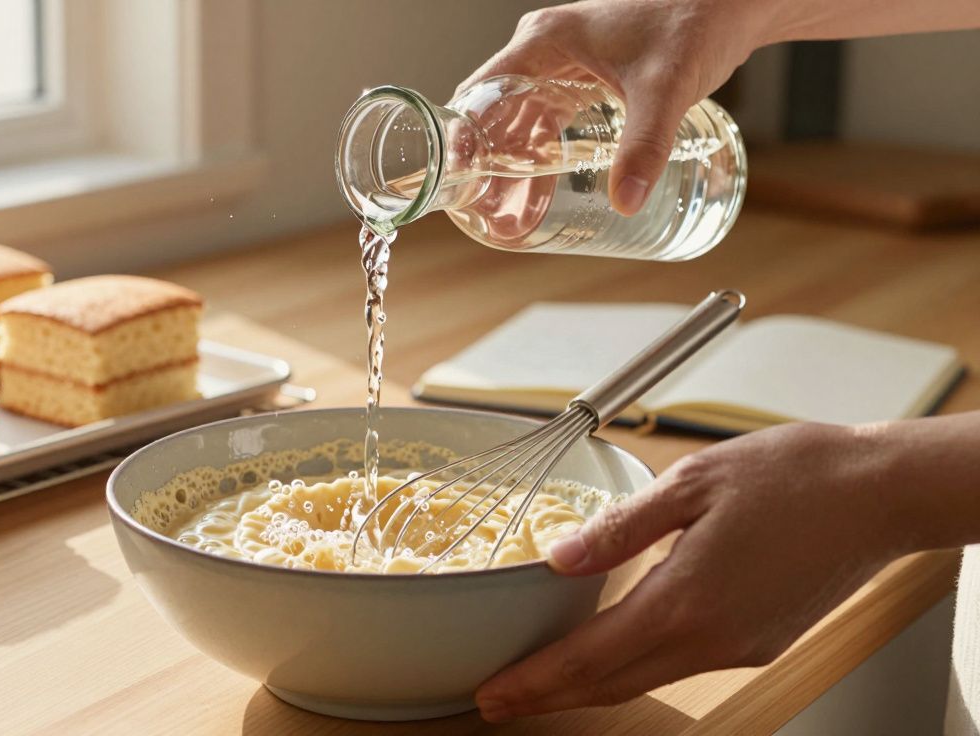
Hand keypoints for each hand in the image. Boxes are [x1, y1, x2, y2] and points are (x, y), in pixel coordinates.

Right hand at [458, 0, 767, 214]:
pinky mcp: (587, 74)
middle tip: (483, 204)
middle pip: (497, 110)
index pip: (483, 90)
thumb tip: (626, 201)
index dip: (464, 135)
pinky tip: (542, 184)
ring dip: (512, 159)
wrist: (733, 2)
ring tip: (505, 206)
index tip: (457, 176)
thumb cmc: (696, 22)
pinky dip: (541, 149)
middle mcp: (545, 48)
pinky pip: (549, 116)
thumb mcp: (665, 89)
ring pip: (522, 117)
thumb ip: (645, 146)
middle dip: (487, 159)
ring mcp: (564, 61)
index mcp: (545, 40)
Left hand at [474, 422, 913, 721]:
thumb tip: (559, 557)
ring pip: (646, 679)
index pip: (589, 659)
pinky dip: (634, 667)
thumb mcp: (691, 483)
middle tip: (497, 698)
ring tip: (542, 680)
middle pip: (611, 685)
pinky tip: (611, 650)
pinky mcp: (758, 641)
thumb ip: (620, 527)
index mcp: (686, 601)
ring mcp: (738, 647)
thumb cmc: (793, 476)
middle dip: (549, 696)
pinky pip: (681, 664)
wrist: (879, 493)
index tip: (492, 693)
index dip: (534, 681)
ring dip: (589, 686)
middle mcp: (711, 640)